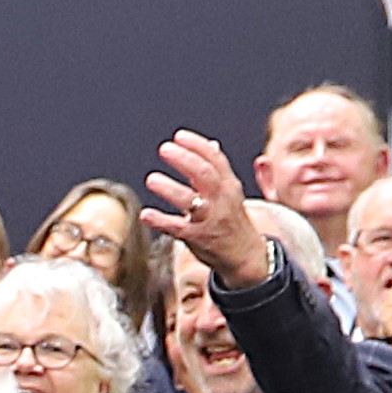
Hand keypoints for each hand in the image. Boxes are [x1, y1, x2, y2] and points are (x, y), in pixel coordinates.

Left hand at [143, 129, 272, 283]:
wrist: (246, 256)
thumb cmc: (233, 220)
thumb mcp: (231, 192)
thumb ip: (218, 169)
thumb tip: (212, 144)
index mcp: (229, 185)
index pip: (215, 160)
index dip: (197, 145)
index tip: (179, 136)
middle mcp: (221, 200)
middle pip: (204, 175)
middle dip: (184, 159)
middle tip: (164, 149)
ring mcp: (209, 220)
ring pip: (190, 201)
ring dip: (169, 188)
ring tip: (151, 179)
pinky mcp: (197, 238)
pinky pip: (177, 228)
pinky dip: (160, 221)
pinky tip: (145, 214)